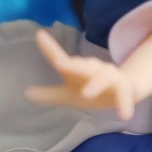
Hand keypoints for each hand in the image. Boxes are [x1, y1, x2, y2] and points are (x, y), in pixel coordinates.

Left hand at [25, 29, 140, 120]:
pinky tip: (124, 116)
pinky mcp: (124, 88)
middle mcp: (93, 69)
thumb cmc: (92, 90)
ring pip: (104, 76)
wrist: (124, 90)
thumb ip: (49, 94)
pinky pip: (124, 95)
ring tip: (86, 94)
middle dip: (75, 65)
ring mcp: (110, 77)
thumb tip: (26, 93)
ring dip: (96, 83)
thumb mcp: (69, 94)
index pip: (61, 59)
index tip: (38, 34)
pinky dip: (125, 104)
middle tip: (62, 64)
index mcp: (77, 70)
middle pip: (84, 65)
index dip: (49, 48)